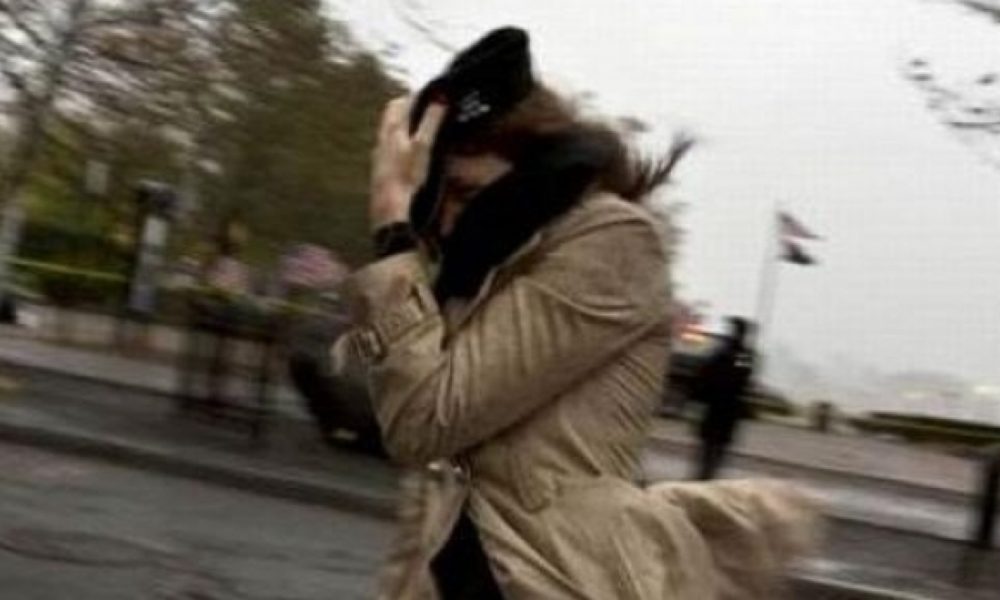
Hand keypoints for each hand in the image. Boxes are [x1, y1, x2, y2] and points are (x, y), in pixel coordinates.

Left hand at [369, 96, 446, 230]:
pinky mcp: (382, 179)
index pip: (397, 104)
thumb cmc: (407, 182)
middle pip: (391, 120)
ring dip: (402, 130)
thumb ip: (431, 122)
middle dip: (406, 111)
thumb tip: (440, 99)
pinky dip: (400, 150)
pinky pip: (389, 156)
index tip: (429, 95)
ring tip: (419, 131)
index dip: (414, 97)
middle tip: (423, 109)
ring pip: (388, 138)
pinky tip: (410, 160)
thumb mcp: (423, 148)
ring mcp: (380, 162)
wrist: (393, 217)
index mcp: (390, 134)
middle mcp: (381, 145)